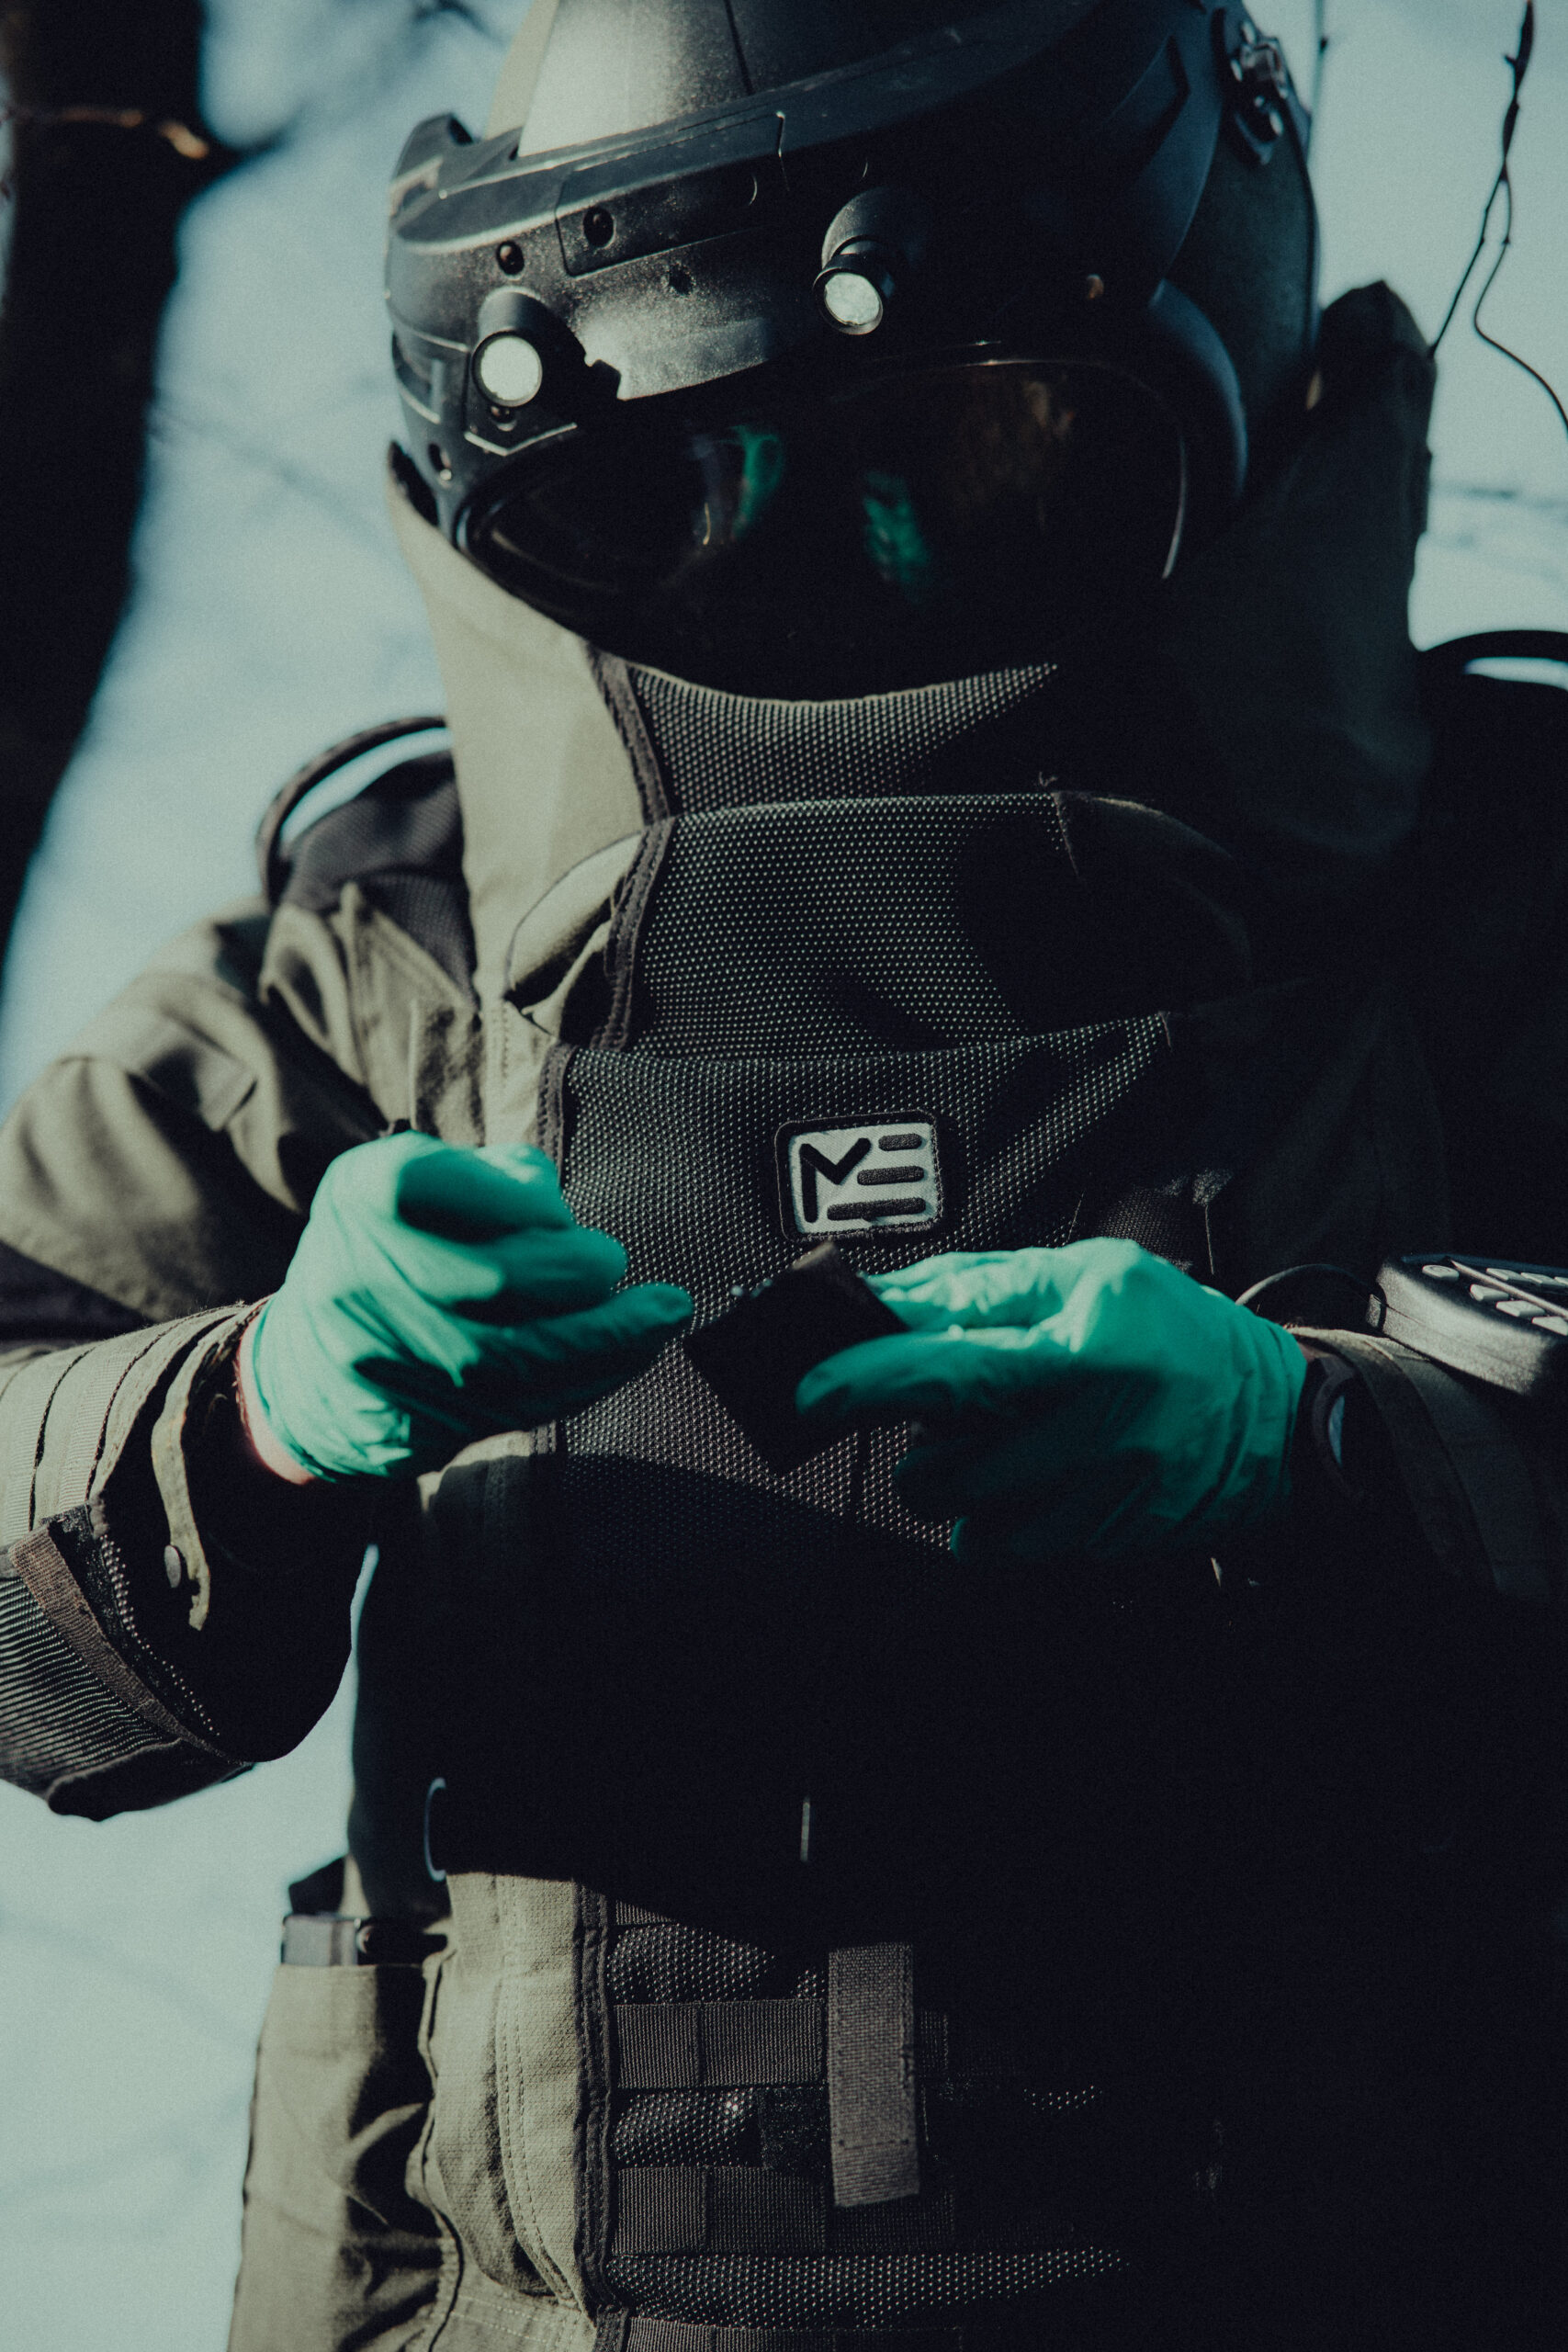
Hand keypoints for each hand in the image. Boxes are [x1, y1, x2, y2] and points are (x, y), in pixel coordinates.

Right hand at [244, 1133, 690, 1480]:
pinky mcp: (415, 1427)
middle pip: (497, 1281)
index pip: (456, 1190)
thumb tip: (554, 1205)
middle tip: (611, 1263)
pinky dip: (589, 1379)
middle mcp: (360, 1281)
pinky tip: (632, 1354)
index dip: (528, 1206)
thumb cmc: (392, 1252)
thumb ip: (490, 1176)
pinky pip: (519, 1406)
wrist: (306, 1373)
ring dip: (610, 1337)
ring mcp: (385, 1363)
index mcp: (362, 1198)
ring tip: (663, 1315)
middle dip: (580, 1273)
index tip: (564, 1216)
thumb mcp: (414, 1183)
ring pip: (516, 1358)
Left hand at [796, 1240, 1305, 1563]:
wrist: (1278, 1420)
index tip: (811, 1387)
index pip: (952, 1361)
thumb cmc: (1173, 1331)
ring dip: (955, 1480)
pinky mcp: (1102, 1544)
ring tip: (1000, 1441)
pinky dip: (998, 1518)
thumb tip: (881, 1302)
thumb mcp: (1088, 1273)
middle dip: (910, 1441)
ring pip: (962, 1512)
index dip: (868, 1377)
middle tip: (928, 1413)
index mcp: (1087, 1333)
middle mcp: (1095, 1417)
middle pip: (944, 1458)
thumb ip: (981, 1287)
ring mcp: (1101, 1494)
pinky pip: (1004, 1547)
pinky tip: (1036, 1480)